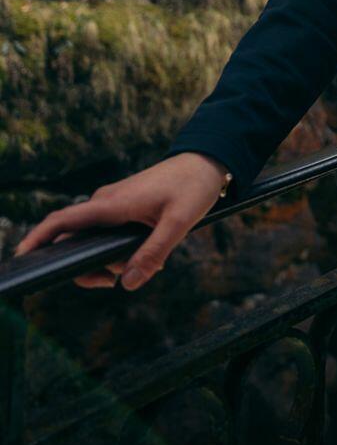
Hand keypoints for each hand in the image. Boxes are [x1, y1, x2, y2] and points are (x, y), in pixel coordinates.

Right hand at [11, 152, 230, 290]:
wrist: (206, 161)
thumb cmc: (192, 188)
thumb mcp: (178, 223)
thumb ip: (153, 253)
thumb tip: (127, 284)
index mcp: (111, 204)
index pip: (62, 221)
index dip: (37, 239)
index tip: (21, 258)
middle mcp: (105, 202)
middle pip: (75, 240)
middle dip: (89, 267)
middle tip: (117, 279)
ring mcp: (113, 203)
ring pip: (93, 240)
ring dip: (109, 260)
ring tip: (145, 264)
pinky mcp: (123, 205)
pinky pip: (107, 233)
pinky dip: (118, 250)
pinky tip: (146, 254)